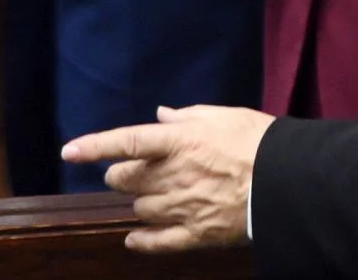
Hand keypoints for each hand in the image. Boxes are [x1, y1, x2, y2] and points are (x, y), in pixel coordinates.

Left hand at [62, 105, 273, 252]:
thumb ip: (187, 117)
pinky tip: (133, 239)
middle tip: (133, 171)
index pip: (126, 142)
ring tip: (154, 196)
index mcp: (179, 142)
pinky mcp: (194, 234)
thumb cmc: (260, 142)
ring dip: (139, 201)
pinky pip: (156, 242)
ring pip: (138, 208)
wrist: (288, 183)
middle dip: (122, 175)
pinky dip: (141, 241)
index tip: (69, 151)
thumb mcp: (225, 116)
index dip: (95, 145)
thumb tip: (160, 115)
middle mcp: (172, 176)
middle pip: (125, 180)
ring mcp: (181, 208)